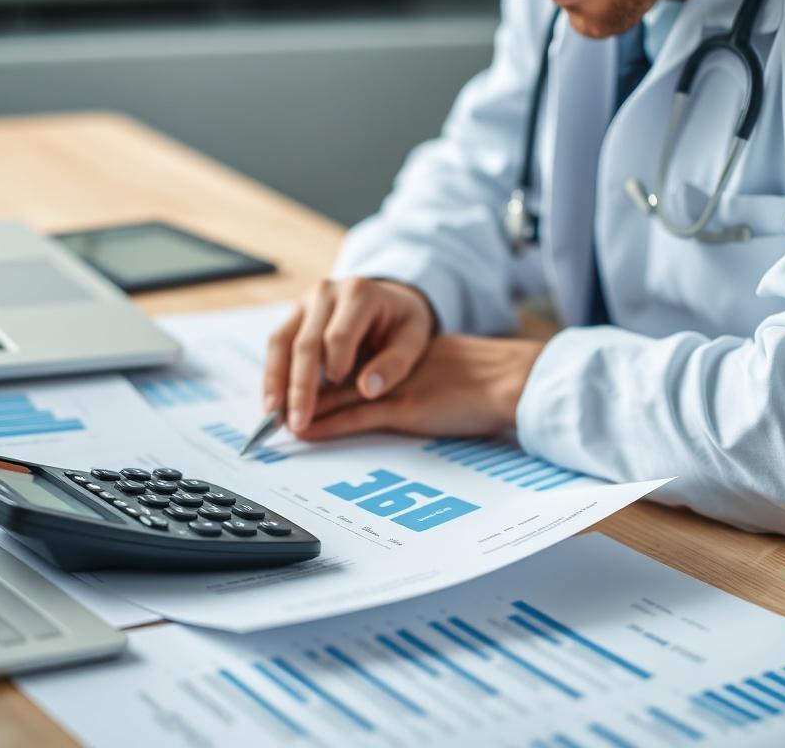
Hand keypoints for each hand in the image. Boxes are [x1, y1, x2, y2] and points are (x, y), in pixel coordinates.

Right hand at [264, 278, 435, 432]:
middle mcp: (326, 292)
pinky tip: (273, 404)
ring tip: (274, 417)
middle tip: (299, 423)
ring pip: (281, 343)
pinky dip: (272, 376)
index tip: (337, 386)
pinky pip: (276, 345)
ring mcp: (304, 302)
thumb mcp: (414, 338)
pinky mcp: (293, 315)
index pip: (339, 334)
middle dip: (300, 386)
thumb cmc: (401, 324)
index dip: (336, 363)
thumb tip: (368, 390)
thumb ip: (395, 363)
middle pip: (306, 343)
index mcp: (359, 293)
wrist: (388, 299)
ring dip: (276, 383)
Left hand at [295, 335, 544, 440]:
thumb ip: (411, 377)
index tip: (293, 384)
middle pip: (331, 377)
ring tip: (275, 422)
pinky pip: (357, 417)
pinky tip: (305, 431)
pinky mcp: (405, 407)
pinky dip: (328, 425)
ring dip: (303, 408)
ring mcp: (395, 385)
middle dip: (297, 389)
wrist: (514, 380)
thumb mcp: (442, 372)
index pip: (347, 361)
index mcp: (397, 353)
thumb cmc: (488, 383)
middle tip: (270, 406)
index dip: (317, 374)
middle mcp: (388, 366)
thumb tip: (384, 389)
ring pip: (337, 396)